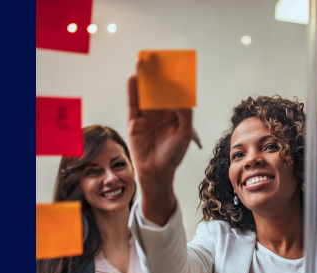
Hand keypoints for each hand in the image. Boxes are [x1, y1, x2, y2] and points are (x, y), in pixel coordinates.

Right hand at [126, 74, 193, 224]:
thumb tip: (178, 95)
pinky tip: (133, 78)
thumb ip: (184, 114)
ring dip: (143, 78)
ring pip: (145, 93)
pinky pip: (133, 104)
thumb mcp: (184, 133)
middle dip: (157, 73)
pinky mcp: (134, 122)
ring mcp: (146, 116)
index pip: (174, 91)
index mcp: (174, 113)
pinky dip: (132, 91)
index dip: (174, 78)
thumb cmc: (172, 155)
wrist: (156, 172)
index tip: (176, 63)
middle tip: (157, 57)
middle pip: (158, 88)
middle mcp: (160, 112)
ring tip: (143, 62)